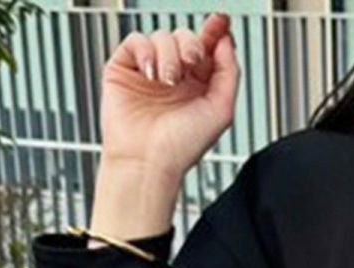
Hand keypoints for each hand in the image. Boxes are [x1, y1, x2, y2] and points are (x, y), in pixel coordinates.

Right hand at [99, 12, 239, 181]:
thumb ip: (229, 72)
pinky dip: (145, 52)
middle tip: (191, 62)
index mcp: (199, 86)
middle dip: (191, 44)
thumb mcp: (221, 110)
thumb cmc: (183, 146)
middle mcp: (175, 77)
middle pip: (185, 37)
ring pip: (162, 36)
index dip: (215, 31)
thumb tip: (226, 39)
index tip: (221, 20)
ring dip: (169, 55)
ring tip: (168, 81)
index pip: (207, 49)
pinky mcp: (124, 69)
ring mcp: (149, 72)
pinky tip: (151, 74)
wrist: (149, 161)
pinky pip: (136, 41)